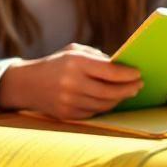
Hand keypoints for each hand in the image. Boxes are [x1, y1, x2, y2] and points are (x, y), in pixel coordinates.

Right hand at [0, 44, 143, 120]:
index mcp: (75, 62)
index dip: (128, 74)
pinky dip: (105, 106)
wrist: (27, 84)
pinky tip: (110, 100)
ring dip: (119, 99)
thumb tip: (123, 68)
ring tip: (126, 92)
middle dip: (129, 89)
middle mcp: (72, 82)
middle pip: (111, 91)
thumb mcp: (73, 51)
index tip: (138, 74)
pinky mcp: (68, 114)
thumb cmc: (56, 63)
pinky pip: (94, 112)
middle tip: (138, 86)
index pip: (110, 71)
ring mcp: (69, 100)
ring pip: (105, 104)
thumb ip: (98, 58)